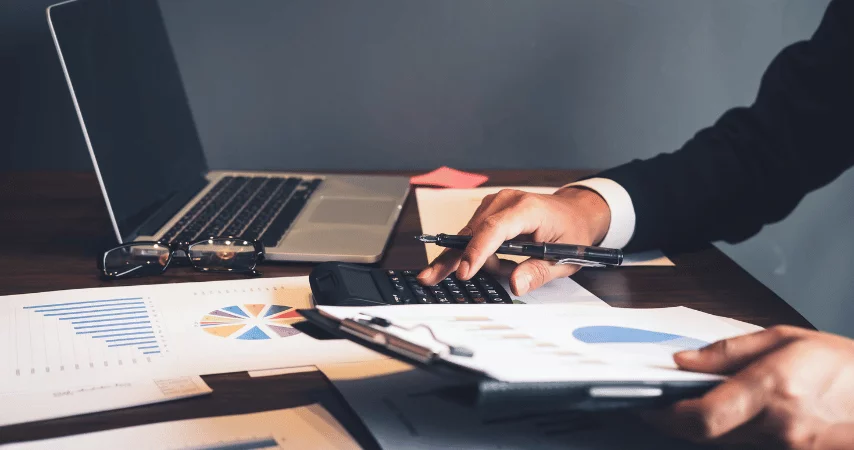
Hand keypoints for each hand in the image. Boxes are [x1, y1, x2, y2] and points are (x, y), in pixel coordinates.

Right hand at [417, 187, 610, 294]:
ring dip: (479, 259)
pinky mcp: (488, 210)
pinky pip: (474, 235)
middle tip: (430, 278)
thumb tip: (516, 285)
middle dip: (456, 259)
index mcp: (528, 209)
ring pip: (469, 236)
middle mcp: (506, 201)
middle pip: (472, 232)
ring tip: (506, 268)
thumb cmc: (571, 232)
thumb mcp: (564, 259)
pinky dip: (480, 253)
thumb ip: (538, 272)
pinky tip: (497, 260)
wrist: (574, 212)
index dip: (477, 252)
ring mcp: (495, 203)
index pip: (495, 229)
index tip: (464, 273)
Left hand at [647, 326, 853, 448]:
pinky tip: (731, 417)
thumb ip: (729, 352)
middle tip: (660, 407)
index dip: (667, 414)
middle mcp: (779, 426)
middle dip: (676, 423)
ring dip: (702, 428)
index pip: (703, 415)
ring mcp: (788, 448)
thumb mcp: (786, 340)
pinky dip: (731, 435)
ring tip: (695, 404)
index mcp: (773, 389)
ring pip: (724, 444)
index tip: (648, 405)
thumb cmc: (845, 365)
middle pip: (706, 435)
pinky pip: (747, 448)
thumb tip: (684, 361)